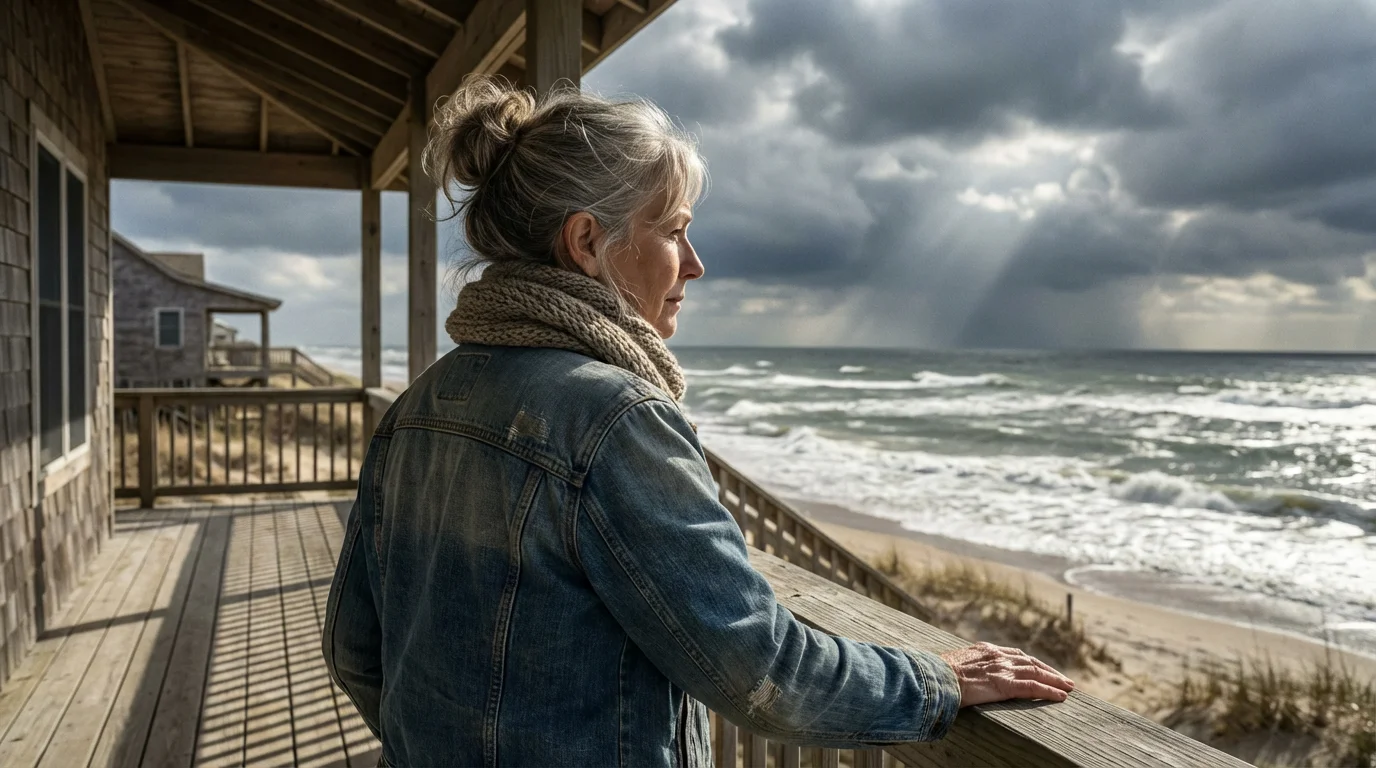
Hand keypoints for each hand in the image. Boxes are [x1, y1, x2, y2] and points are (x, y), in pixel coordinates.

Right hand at [938, 642, 1074, 706]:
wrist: (934, 676)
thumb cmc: (937, 673)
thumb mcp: (954, 664)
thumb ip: (967, 666)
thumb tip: (963, 675)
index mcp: (985, 649)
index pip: (1015, 655)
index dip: (1031, 663)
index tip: (1041, 669)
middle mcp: (997, 656)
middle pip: (1030, 661)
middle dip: (1049, 671)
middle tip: (1064, 680)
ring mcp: (1001, 669)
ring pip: (1036, 672)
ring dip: (1055, 680)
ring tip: (1069, 688)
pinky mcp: (1004, 684)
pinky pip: (1032, 687)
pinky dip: (1048, 691)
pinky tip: (1060, 697)